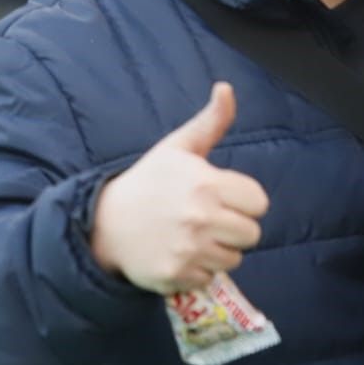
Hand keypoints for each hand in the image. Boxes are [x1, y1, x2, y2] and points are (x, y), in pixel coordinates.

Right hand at [90, 83, 269, 293]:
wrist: (104, 223)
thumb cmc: (148, 182)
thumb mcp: (177, 147)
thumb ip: (210, 122)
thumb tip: (226, 88)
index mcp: (205, 183)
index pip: (259, 202)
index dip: (244, 200)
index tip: (223, 197)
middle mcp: (200, 217)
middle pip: (252, 234)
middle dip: (234, 227)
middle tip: (207, 218)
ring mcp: (189, 249)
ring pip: (233, 258)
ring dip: (218, 250)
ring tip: (192, 235)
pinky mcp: (178, 275)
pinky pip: (210, 277)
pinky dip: (198, 270)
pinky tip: (178, 252)